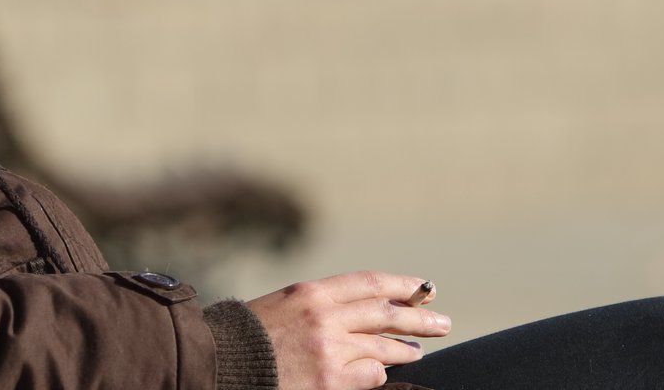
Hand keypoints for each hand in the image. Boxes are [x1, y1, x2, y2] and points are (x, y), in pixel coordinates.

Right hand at [245, 271, 453, 389]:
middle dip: (418, 318)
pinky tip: (384, 372)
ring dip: (405, 349)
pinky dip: (378, 373)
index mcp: (312, 292)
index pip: (370, 283)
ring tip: (418, 351)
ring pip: (383, 347)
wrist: (220, 364)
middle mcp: (325, 316)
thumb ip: (322, 306)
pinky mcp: (329, 380)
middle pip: (385, 313)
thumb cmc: (248, 336)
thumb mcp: (284, 306)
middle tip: (442, 323)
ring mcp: (329, 350)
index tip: (423, 288)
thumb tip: (363, 311)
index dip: (402, 285)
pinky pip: (370, 375)